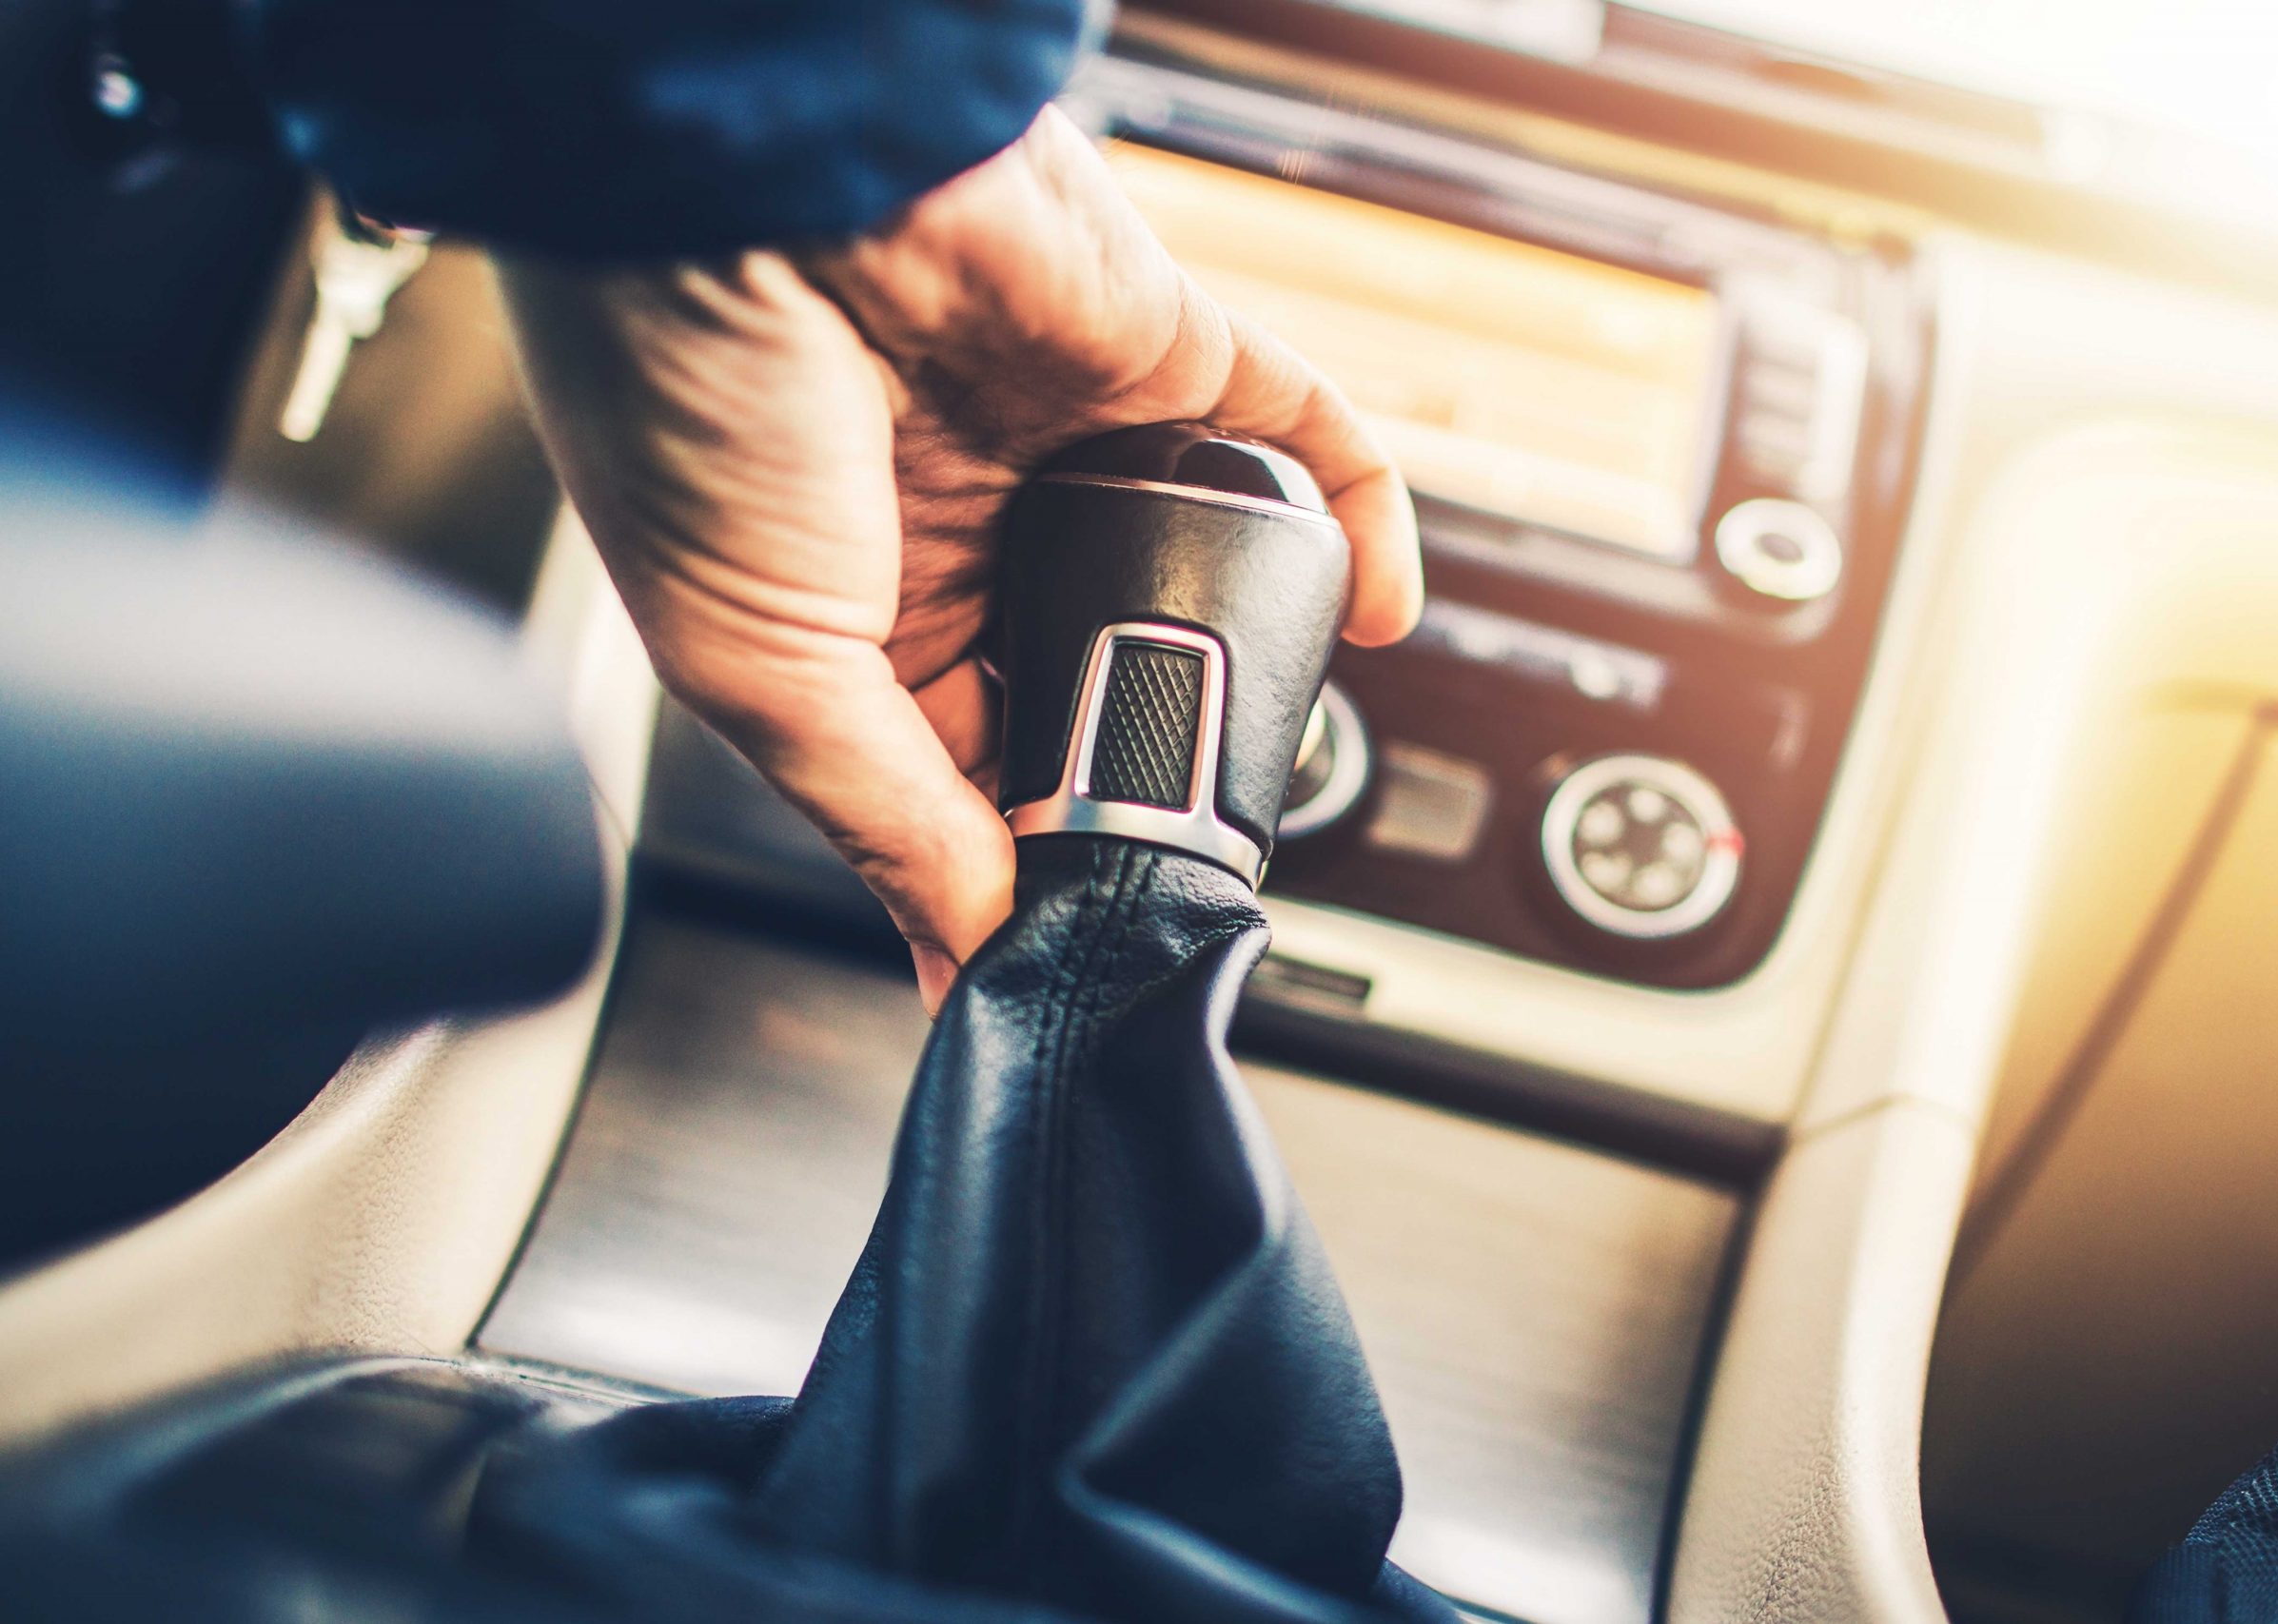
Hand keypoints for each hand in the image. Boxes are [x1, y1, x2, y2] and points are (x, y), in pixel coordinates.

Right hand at [500, 108, 1419, 1011]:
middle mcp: (965, 532)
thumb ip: (885, 812)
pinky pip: (1293, 437)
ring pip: (1195, 575)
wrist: (743, 180)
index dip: (1015, 855)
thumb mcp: (760, 667)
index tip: (1066, 942)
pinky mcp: (1162, 352)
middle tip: (1179, 874)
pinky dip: (1349, 515)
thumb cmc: (680, 390)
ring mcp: (1069, 443)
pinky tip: (1376, 609)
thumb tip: (974, 934)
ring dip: (1238, 663)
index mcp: (848, 610)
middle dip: (1133, 773)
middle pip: (1089, 683)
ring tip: (1269, 766)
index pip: (962, 767)